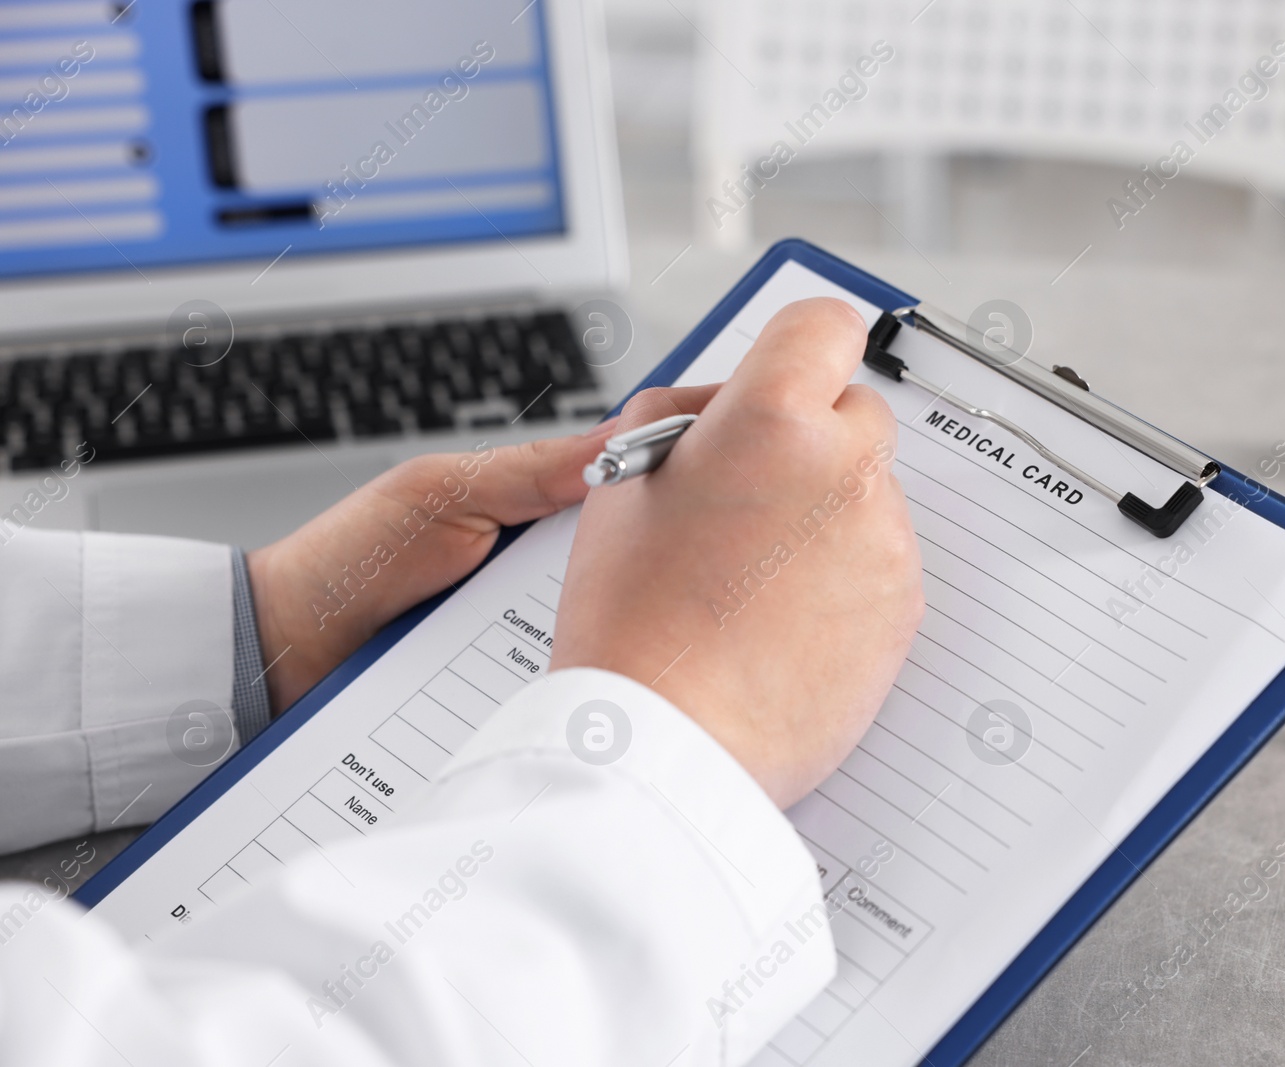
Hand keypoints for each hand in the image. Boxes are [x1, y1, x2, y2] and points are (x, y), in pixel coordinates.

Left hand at [244, 411, 706, 712]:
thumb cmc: (347, 560)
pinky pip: (558, 686)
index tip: (723, 485)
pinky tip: (592, 690)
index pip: (625, 497)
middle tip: (697, 581)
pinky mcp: (509, 689)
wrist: (281, 652)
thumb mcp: (442, 493)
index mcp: (530, 511)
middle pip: (628, 575)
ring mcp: (526, 634)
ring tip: (650, 643)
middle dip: (659, 579)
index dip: (672, 490)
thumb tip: (624, 435)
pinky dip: (573, 687)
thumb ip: (531, 470)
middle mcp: (538, 575)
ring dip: (617, 639)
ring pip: (602, 635)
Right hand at [553, 298, 924, 806]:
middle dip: (810, 442)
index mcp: (773, 420)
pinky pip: (881, 565)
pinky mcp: (905, 608)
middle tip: (749, 499)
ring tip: (754, 581)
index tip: (790, 375)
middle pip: (856, 414)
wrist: (668, 741)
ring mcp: (884, 541)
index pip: (824, 326)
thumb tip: (726, 406)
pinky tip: (783, 622)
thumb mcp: (623, 483)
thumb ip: (684, 418)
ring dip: (827, 517)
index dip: (801, 346)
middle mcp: (845, 468)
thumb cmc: (632, 619)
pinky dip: (846, 582)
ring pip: (868, 496)